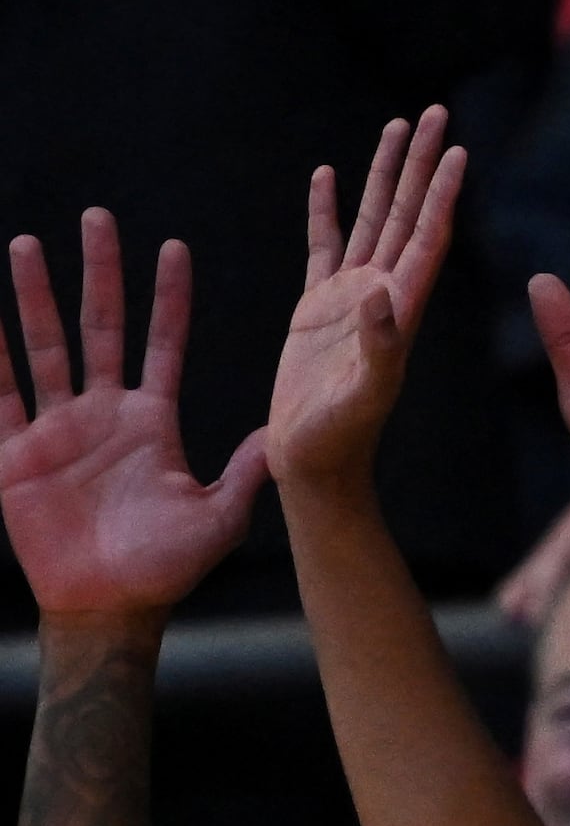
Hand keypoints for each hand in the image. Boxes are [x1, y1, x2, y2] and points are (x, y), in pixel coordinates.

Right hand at [0, 214, 265, 621]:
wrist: (112, 608)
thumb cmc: (167, 569)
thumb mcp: (219, 517)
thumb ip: (246, 472)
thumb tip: (286, 435)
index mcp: (152, 423)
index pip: (162, 345)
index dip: (168, 300)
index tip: (174, 248)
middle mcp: (104, 414)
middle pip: (100, 327)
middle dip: (100, 273)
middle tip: (99, 217)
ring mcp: (57, 428)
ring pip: (45, 346)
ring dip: (36, 296)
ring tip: (30, 242)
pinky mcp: (16, 453)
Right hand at [259, 110, 466, 499]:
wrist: (317, 460)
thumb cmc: (342, 436)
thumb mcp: (366, 394)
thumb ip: (377, 349)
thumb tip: (381, 299)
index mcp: (403, 309)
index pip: (429, 236)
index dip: (443, 192)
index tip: (459, 149)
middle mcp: (384, 294)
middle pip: (407, 213)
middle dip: (422, 164)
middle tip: (437, 113)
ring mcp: (351, 297)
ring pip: (372, 219)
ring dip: (384, 175)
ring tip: (396, 128)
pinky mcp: (317, 306)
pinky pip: (324, 244)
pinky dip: (328, 208)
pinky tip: (330, 175)